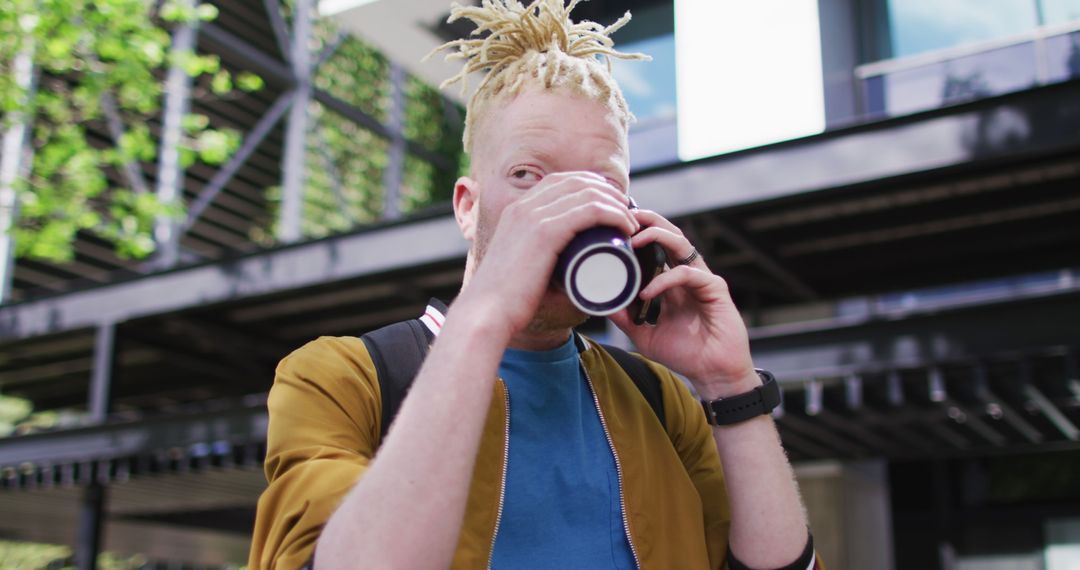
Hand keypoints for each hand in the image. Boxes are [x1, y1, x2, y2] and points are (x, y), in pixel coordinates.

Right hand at [459, 172, 638, 336]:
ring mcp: (532, 217)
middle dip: (607, 192)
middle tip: (626, 213)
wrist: (487, 312)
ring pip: (587, 194)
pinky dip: (613, 214)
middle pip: (576, 181)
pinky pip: (589, 211)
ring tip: (630, 223)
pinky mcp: (544, 233)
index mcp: (516, 210)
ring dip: (616, 204)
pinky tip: (626, 225)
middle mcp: (523, 206)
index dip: (590, 186)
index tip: (610, 205)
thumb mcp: (520, 268)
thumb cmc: (506, 300)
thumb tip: (566, 276)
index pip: (559, 181)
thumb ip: (537, 265)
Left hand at [609, 210, 757, 398]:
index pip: (657, 246)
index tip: (615, 228)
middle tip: (624, 216)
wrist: (714, 375)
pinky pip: (688, 274)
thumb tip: (599, 304)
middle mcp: (688, 274)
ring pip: (682, 244)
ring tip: (633, 241)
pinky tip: (647, 293)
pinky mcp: (715, 289)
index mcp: (673, 281)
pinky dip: (665, 280)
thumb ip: (625, 318)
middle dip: (648, 221)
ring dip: (657, 236)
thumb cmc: (686, 354)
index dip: (639, 233)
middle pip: (669, 234)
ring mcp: (702, 279)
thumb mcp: (644, 334)